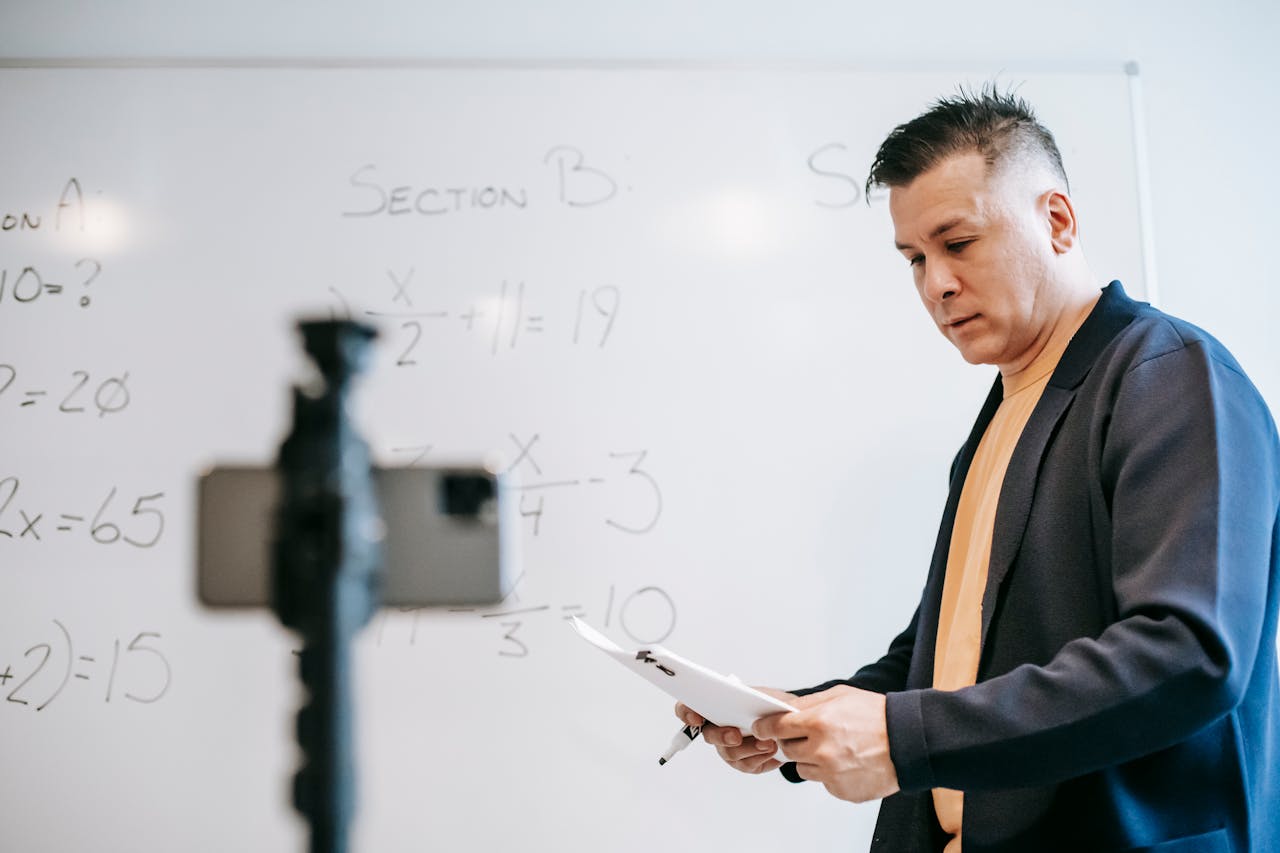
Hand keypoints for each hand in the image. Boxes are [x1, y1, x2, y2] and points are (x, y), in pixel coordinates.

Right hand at [674, 687, 794, 774]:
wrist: (788, 721)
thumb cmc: (769, 704)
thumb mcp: (760, 692)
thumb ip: (747, 695)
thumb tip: (742, 696)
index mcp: (713, 708)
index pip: (688, 709)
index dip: (687, 713)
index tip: (696, 718)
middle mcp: (716, 730)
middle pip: (709, 736)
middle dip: (722, 736)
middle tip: (735, 735)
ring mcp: (728, 748)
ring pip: (729, 752)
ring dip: (748, 748)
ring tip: (767, 742)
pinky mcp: (743, 763)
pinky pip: (746, 764)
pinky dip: (760, 756)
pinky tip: (771, 749)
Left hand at [752, 685, 898, 802]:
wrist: (908, 741)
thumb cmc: (876, 715)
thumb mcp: (840, 695)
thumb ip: (808, 704)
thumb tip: (784, 710)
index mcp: (819, 723)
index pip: (776, 728)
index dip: (765, 727)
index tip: (760, 728)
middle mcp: (822, 751)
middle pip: (787, 750)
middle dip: (793, 742)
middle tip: (808, 736)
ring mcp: (831, 774)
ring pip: (804, 768)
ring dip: (812, 759)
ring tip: (836, 748)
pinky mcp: (841, 790)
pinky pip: (824, 783)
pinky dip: (830, 774)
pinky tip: (848, 762)